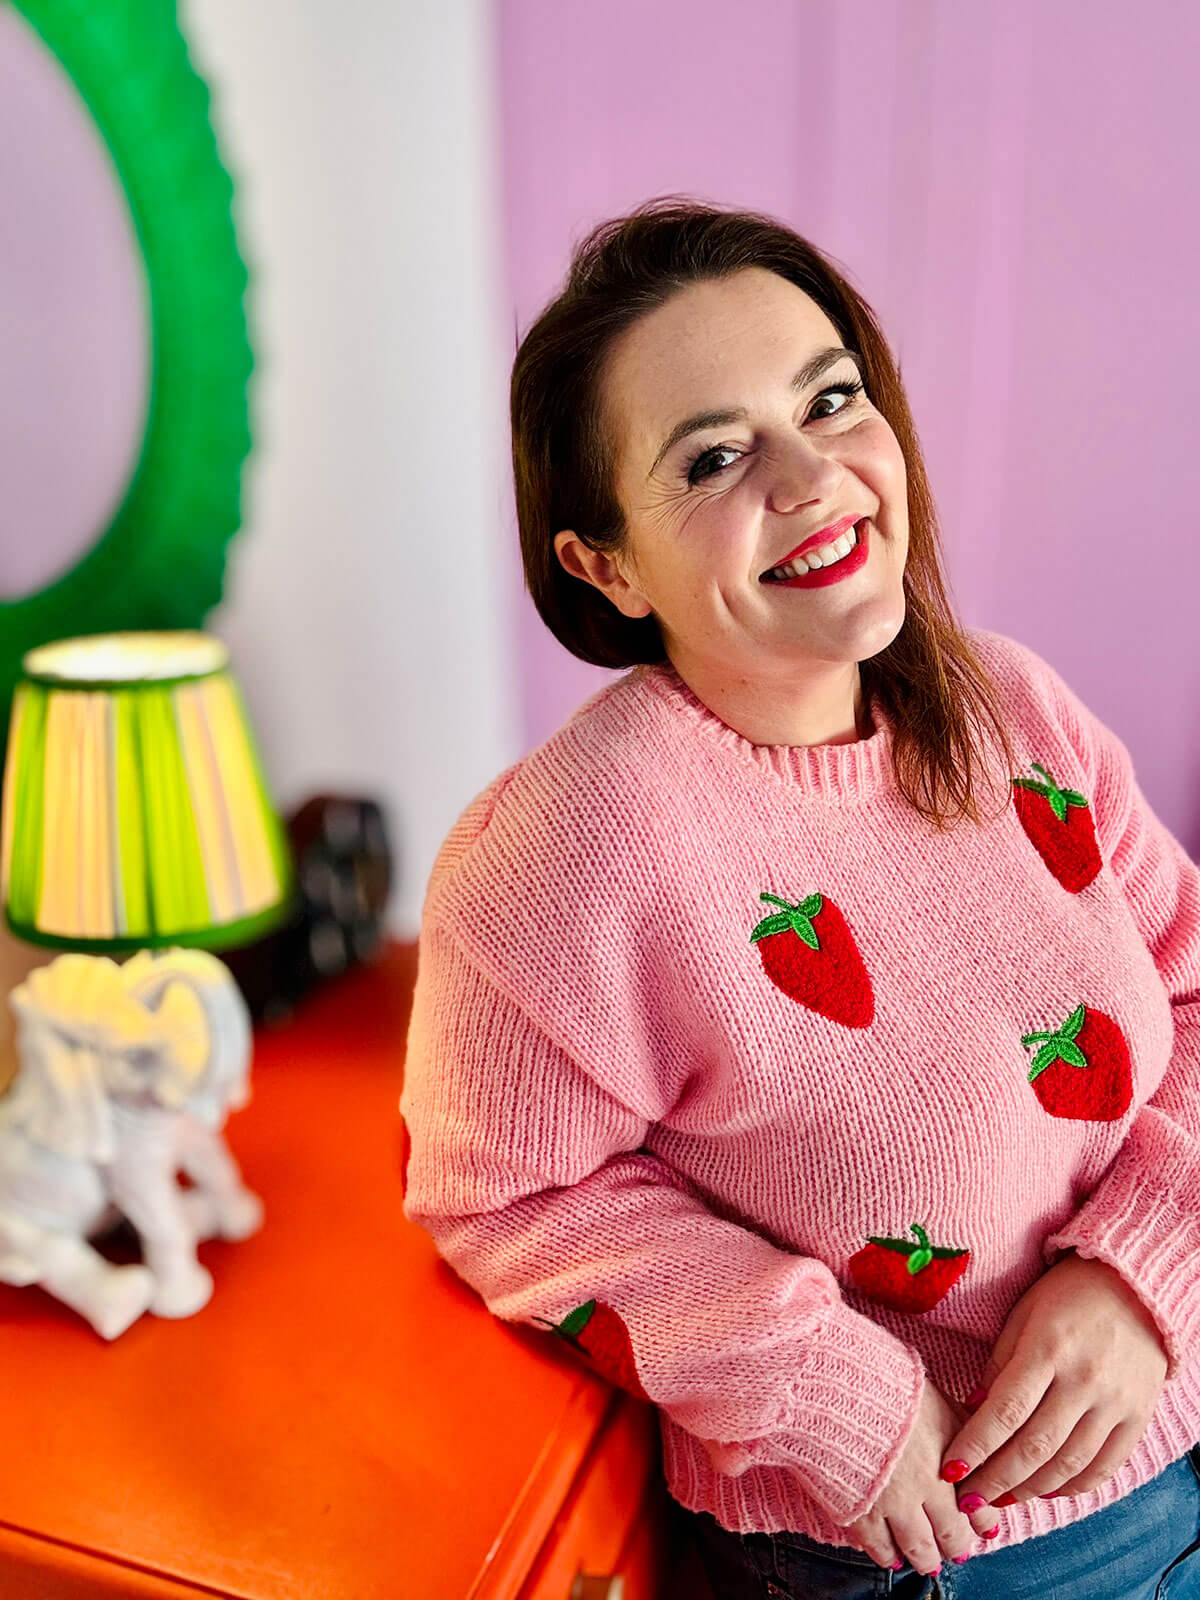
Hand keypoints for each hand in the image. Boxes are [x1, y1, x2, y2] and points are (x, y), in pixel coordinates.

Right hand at [844, 1379, 1003, 1573]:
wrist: (836, 1386)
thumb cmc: (886, 1384)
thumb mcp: (938, 1400)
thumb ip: (964, 1430)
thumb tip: (982, 1446)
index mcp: (950, 1460)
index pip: (978, 1507)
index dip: (982, 1523)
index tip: (981, 1529)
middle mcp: (928, 1488)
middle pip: (951, 1535)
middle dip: (955, 1547)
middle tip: (955, 1552)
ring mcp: (893, 1503)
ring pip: (918, 1548)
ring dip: (926, 1560)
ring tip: (928, 1563)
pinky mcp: (860, 1512)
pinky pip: (879, 1547)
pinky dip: (888, 1556)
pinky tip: (891, 1556)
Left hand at [938, 1253, 1168, 1510]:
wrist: (1135, 1286)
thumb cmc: (1066, 1296)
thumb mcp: (1023, 1316)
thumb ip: (999, 1365)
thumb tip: (973, 1412)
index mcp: (1048, 1348)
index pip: (1005, 1411)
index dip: (975, 1447)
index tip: (949, 1470)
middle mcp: (1084, 1379)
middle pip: (1035, 1446)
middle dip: (996, 1479)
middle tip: (969, 1498)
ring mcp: (1115, 1402)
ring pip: (1068, 1464)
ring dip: (1029, 1489)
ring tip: (1001, 1498)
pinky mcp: (1138, 1417)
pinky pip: (1104, 1466)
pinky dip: (1073, 1486)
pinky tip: (1046, 1489)